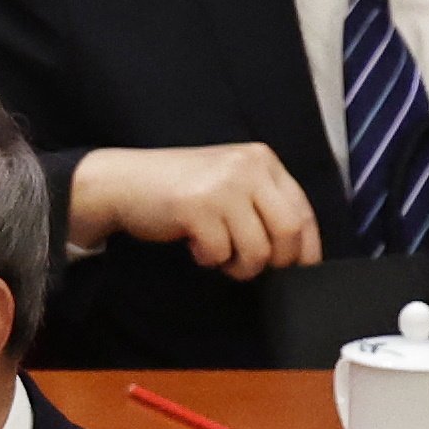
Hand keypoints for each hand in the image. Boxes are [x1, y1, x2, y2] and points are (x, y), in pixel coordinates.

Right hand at [70, 144, 320, 279]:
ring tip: (220, 257)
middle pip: (288, 231)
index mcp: (262, 160)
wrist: (122, 182)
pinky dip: (209, 259)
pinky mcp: (197, 208)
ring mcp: (222, 187)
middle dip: (275, 260)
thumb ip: (260, 201)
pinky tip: (195, 247)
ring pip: (257, 248)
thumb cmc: (177, 189)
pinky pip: (220, 252)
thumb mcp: (228, 182)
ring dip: (239, 266)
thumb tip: (293, 247)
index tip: (300, 268)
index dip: (306, 246)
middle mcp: (248, 169)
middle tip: (253, 267)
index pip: (303, 209)